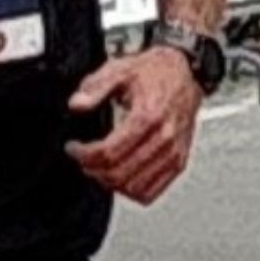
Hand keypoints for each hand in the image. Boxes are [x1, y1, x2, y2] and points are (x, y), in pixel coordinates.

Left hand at [66, 45, 199, 205]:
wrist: (186, 73)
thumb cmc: (156, 73)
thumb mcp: (121, 70)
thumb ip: (96, 87)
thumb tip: (77, 103)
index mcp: (148, 117)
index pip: (109, 152)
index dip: (84, 155)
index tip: (74, 149)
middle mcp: (164, 138)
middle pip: (120, 173)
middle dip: (93, 170)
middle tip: (83, 159)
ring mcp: (173, 153)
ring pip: (135, 187)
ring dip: (111, 183)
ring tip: (98, 168)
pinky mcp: (178, 162)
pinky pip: (152, 191)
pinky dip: (131, 191)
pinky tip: (120, 177)